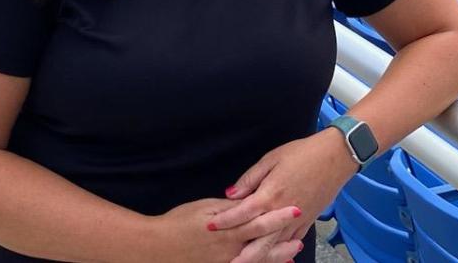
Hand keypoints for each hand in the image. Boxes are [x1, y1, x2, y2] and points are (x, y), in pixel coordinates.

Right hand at [137, 196, 302, 262]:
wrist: (156, 247)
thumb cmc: (179, 222)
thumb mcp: (205, 208)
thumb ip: (229, 208)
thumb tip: (247, 201)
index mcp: (229, 229)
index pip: (260, 221)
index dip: (279, 216)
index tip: (297, 209)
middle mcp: (230, 249)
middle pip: (263, 245)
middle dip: (283, 244)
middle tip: (301, 241)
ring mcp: (225, 262)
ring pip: (256, 260)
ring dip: (276, 258)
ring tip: (292, 255)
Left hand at [208, 130, 358, 257]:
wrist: (336, 156)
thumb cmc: (303, 153)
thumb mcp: (272, 158)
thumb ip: (251, 178)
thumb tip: (231, 193)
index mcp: (271, 194)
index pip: (242, 213)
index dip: (225, 220)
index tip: (210, 225)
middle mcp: (282, 212)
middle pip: (258, 240)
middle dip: (241, 253)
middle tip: (226, 261)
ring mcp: (297, 220)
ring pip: (275, 246)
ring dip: (259, 256)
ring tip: (244, 262)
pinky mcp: (308, 221)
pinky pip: (291, 242)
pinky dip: (281, 251)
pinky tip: (272, 255)